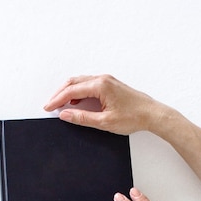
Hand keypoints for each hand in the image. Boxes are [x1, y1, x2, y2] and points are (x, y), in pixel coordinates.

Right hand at [44, 74, 168, 135]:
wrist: (152, 114)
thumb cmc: (134, 117)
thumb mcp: (104, 122)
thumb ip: (82, 117)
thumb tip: (65, 115)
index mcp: (100, 85)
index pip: (72, 90)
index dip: (57, 99)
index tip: (48, 107)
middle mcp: (103, 79)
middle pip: (73, 82)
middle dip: (59, 93)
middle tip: (50, 105)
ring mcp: (107, 80)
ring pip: (80, 82)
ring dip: (68, 91)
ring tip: (60, 104)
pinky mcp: (110, 85)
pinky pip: (89, 84)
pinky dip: (78, 91)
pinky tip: (76, 101)